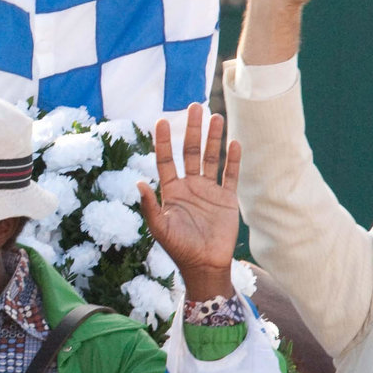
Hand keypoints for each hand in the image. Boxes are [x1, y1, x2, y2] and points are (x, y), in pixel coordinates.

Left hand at [138, 104, 241, 301]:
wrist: (205, 265)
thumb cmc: (179, 249)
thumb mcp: (160, 229)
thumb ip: (149, 207)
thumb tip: (138, 183)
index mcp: (171, 191)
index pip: (166, 160)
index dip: (163, 141)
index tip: (161, 121)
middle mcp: (190, 186)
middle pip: (190, 152)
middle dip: (192, 130)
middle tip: (195, 106)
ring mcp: (209, 191)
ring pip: (211, 157)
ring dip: (213, 138)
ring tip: (216, 117)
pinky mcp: (227, 198)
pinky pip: (230, 174)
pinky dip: (233, 159)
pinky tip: (234, 142)